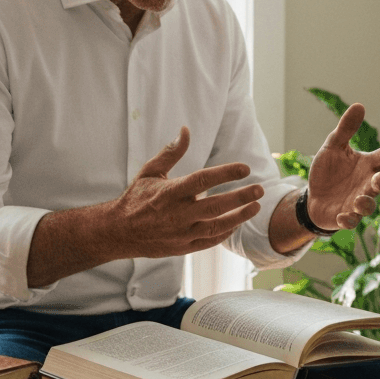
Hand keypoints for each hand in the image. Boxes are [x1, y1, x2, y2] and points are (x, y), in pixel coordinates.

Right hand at [109, 127, 264, 257]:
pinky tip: (238, 222)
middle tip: (260, 189)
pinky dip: (226, 232)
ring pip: (217, 227)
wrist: (119, 232)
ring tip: (256, 206)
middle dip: (241, 197)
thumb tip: (185, 130)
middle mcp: (177, 214)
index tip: (244, 168)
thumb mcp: (150, 171)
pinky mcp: (183, 247)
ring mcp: (182, 233)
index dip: (226, 173)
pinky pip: (210, 241)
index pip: (202, 180)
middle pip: (216, 205)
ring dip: (240, 216)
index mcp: (170, 192)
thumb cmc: (137, 198)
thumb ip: (171, 152)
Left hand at [306, 104, 379, 229]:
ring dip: (366, 204)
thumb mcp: (333, 146)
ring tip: (357, 201)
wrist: (314, 196)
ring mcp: (357, 201)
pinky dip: (349, 220)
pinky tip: (342, 217)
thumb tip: (359, 105)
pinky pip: (352, 221)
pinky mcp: (346, 216)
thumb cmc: (328, 170)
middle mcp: (366, 183)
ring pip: (369, 205)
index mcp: (367, 165)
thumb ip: (346, 129)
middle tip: (378, 179)